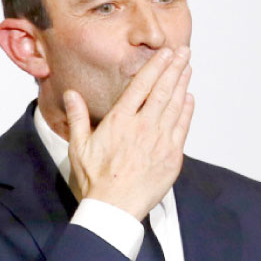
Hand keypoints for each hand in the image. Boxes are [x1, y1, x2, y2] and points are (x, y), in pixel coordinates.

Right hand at [63, 46, 193, 220]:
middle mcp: (142, 126)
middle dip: (174, 68)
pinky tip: (190, 98)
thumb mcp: (79, 147)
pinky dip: (187, 110)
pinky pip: (182, 127)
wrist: (114, 209)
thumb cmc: (96, 180)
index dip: (155, 66)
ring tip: (188, 68)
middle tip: (184, 52)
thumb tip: (71, 94)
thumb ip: (78, 117)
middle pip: (162, 90)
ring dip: (182, 84)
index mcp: (120, 121)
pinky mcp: (172, 156)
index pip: (141, 85)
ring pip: (175, 105)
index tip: (165, 53)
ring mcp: (160, 140)